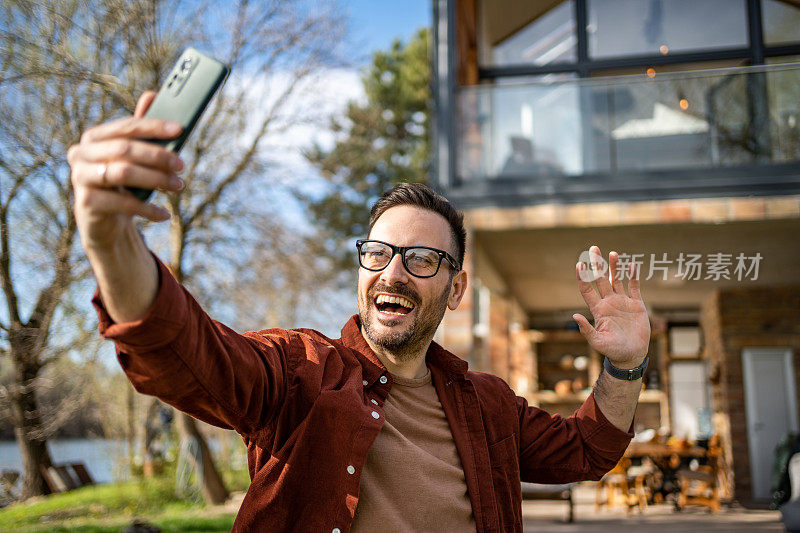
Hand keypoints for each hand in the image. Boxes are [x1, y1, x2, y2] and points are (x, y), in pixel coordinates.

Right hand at [68, 91, 183, 250]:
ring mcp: (80, 177)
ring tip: (178, 186)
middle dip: (158, 156)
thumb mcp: (132, 157)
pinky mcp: (86, 202)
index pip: (126, 127)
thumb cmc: (122, 182)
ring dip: (156, 179)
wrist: (103, 220)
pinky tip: (165, 214)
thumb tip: (152, 95)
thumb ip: (140, 130)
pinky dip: (148, 209)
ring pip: (123, 173)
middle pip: (124, 149)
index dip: (154, 127)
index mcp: (94, 137)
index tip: (180, 129)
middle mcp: (81, 153)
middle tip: (182, 165)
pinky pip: (123, 203)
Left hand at [573, 245, 649, 368]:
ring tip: (613, 253)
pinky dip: (633, 276)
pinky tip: (631, 265)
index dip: (583, 277)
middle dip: (597, 264)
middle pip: (600, 279)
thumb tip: (574, 317)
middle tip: (593, 248)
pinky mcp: (636, 304)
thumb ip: (586, 330)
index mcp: (598, 309)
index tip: (580, 264)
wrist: (631, 355)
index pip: (587, 289)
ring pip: (617, 280)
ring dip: (614, 267)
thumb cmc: (612, 351)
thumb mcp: (597, 342)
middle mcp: (609, 302)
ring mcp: (622, 302)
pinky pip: (634, 287)